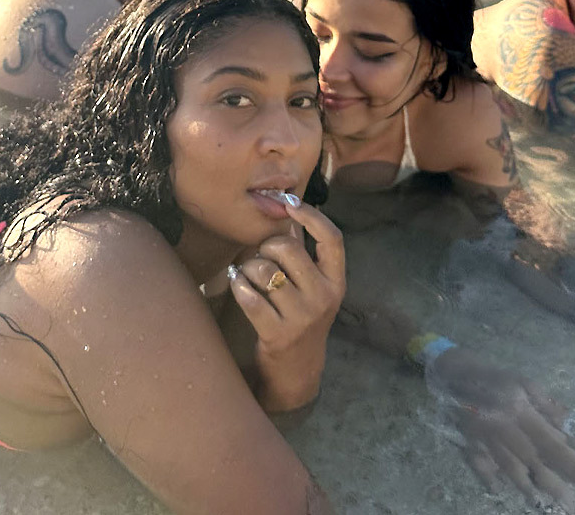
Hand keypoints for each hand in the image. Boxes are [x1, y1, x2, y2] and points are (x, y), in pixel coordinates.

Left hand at [229, 199, 345, 410]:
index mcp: (336, 282)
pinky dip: (238, 286)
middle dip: (266, 247)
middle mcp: (324, 297)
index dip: (312, 216)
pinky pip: (249, 296)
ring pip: (264, 270)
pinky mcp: (278, 334)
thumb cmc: (301, 319)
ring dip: (249, 268)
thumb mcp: (313, 288)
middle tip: (261, 258)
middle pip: (288, 249)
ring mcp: (302, 317)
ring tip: (249, 277)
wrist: (297, 371)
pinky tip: (238, 285)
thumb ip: (303, 253)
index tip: (290, 203)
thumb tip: (287, 211)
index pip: (332, 239)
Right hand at [426, 346, 574, 511]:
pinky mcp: (468, 443)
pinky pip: (481, 467)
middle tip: (574, 505)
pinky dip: (490, 479)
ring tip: (543, 504)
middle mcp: (504, 430)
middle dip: (557, 486)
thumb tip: (566, 428)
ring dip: (529, 489)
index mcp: (520, 411)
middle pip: (535, 464)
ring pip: (511, 470)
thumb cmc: (493, 375)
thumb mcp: (524, 381)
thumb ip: (546, 404)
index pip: (553, 444)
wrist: (453, 371)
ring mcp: (484, 439)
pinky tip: (499, 490)